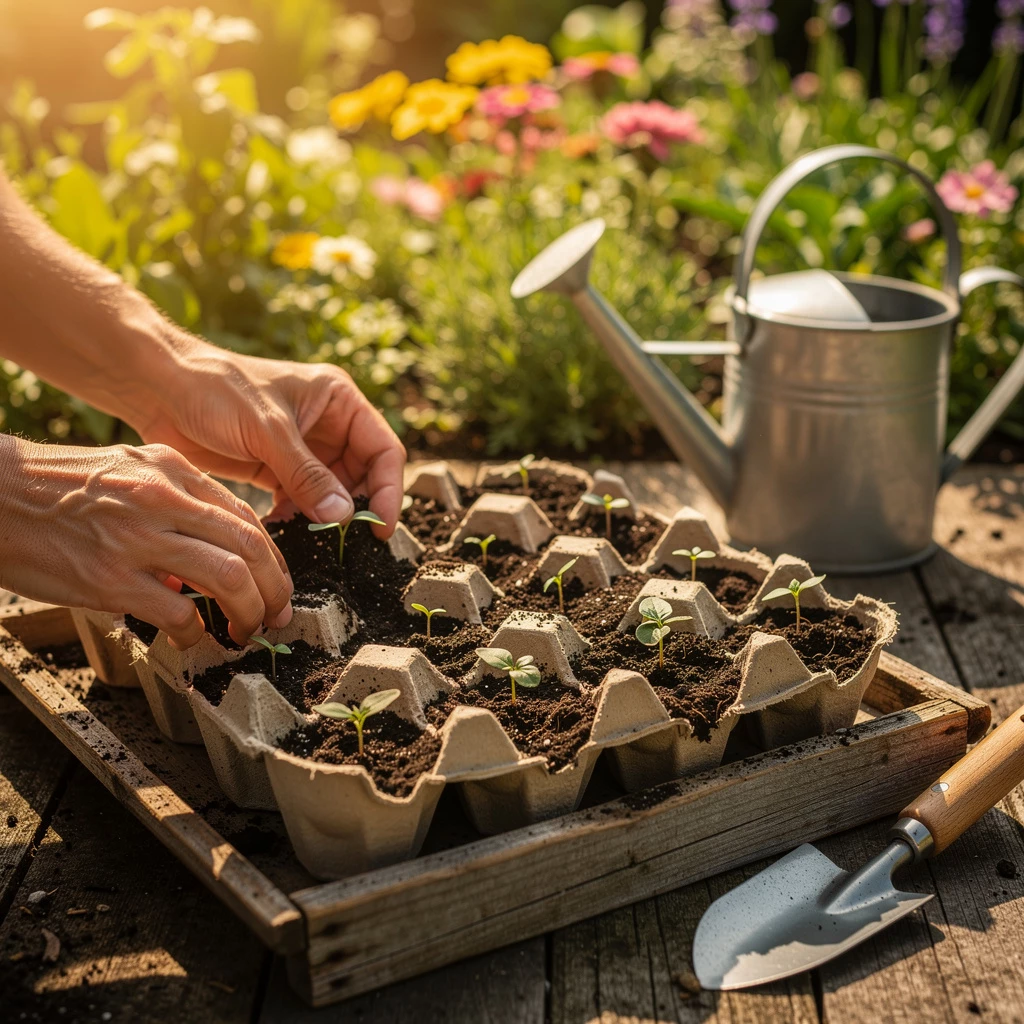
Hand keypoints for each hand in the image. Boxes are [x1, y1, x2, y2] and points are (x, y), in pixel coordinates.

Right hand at [0, 439, 293, 648]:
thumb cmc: (54, 487)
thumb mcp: (127, 471)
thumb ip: (173, 501)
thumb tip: (204, 551)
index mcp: (171, 471)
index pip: (247, 518)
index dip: (274, 559)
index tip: (276, 583)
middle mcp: (163, 499)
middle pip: (251, 548)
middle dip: (275, 589)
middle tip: (276, 615)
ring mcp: (138, 539)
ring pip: (229, 578)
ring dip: (249, 612)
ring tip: (245, 630)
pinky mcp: (110, 580)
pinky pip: (178, 614)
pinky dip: (195, 634)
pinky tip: (191, 640)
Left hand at [139, 338, 405, 536]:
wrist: (158, 389)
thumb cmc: (215, 389)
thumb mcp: (268, 429)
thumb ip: (307, 474)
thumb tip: (343, 516)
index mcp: (338, 400)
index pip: (383, 450)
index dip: (388, 490)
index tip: (380, 527)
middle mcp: (328, 425)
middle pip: (363, 476)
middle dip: (356, 509)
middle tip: (348, 543)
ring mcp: (302, 450)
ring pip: (332, 494)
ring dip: (326, 519)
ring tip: (316, 543)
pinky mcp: (276, 469)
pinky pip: (301, 502)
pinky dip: (298, 520)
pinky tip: (285, 534)